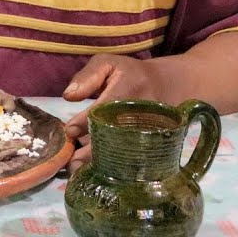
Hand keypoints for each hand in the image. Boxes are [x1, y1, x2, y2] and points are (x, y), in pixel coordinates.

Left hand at [62, 54, 165, 171]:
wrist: (169, 85)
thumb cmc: (130, 74)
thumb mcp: (108, 63)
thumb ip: (87, 76)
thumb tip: (68, 96)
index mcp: (129, 90)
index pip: (105, 109)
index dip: (86, 122)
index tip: (69, 131)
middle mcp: (142, 114)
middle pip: (116, 137)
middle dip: (92, 151)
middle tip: (72, 162)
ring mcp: (151, 131)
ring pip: (126, 153)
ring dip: (103, 164)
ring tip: (80, 171)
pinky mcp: (156, 144)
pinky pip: (135, 160)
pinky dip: (117, 169)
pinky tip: (99, 174)